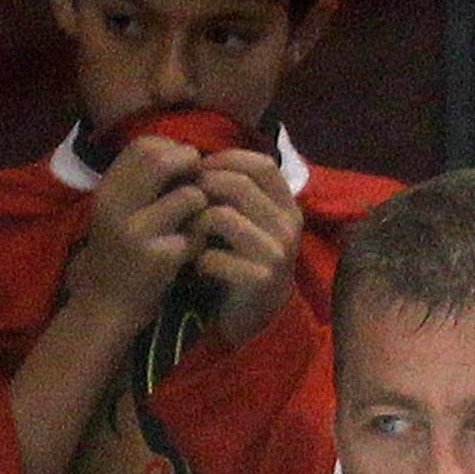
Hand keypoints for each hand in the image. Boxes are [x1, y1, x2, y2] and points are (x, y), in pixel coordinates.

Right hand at [62, 133, 208, 336]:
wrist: (107, 304)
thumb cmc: (121, 253)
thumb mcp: (120, 212)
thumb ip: (143, 183)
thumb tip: (185, 152)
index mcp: (107, 190)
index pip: (143, 146)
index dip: (173, 149)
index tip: (187, 165)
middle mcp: (116, 205)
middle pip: (164, 160)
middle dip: (193, 167)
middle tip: (203, 184)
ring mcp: (136, 230)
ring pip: (190, 196)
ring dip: (203, 205)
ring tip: (198, 221)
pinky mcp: (158, 256)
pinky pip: (198, 234)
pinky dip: (202, 239)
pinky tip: (193, 251)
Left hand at [192, 149, 302, 344]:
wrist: (259, 315)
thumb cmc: (246, 260)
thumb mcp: (251, 221)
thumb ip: (239, 192)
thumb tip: (198, 159)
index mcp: (288, 207)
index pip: (261, 164)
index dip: (225, 160)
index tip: (201, 170)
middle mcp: (288, 227)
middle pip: (237, 184)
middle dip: (202, 188)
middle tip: (186, 202)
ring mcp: (276, 253)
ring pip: (221, 216)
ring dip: (195, 223)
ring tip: (189, 234)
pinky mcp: (260, 279)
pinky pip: (213, 256)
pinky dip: (197, 259)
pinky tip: (197, 266)